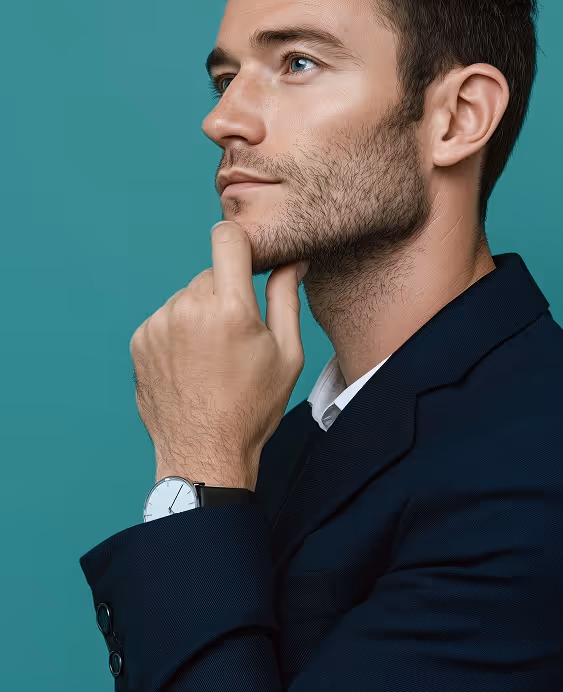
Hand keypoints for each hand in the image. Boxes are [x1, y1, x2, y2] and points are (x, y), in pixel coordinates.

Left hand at [130, 221, 309, 488]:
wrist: (203, 452)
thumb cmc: (252, 408)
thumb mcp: (287, 354)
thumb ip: (287, 298)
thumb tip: (293, 260)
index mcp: (230, 308)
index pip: (228, 238)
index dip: (242, 243)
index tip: (250, 260)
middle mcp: (189, 308)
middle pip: (211, 273)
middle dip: (226, 294)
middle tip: (237, 335)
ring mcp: (159, 324)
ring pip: (188, 296)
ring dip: (201, 313)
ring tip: (211, 357)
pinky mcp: (140, 339)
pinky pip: (166, 317)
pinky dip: (179, 331)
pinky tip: (191, 364)